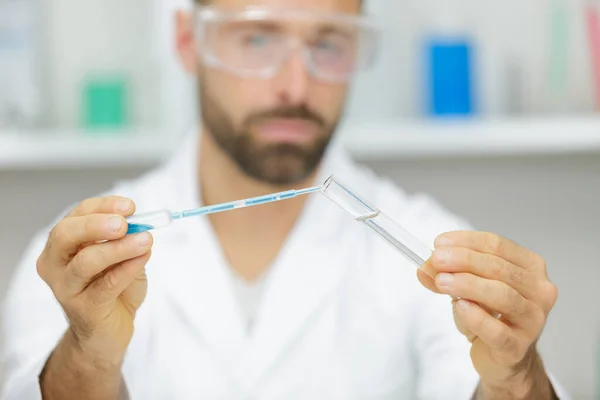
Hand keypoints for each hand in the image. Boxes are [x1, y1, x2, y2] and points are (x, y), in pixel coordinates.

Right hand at [36, 196, 152, 364]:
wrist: (108, 332)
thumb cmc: (113, 288)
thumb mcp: (121, 256)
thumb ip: (127, 239)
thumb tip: (142, 223)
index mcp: (62, 244)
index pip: (77, 215)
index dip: (103, 206)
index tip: (130, 206)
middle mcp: (55, 264)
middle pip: (65, 235)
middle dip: (96, 224)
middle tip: (124, 223)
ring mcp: (66, 288)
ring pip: (86, 261)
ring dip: (118, 248)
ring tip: (145, 240)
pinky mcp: (84, 309)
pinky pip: (106, 285)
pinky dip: (128, 268)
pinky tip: (143, 258)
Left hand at [417, 231, 557, 393]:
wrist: (500, 356)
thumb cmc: (488, 314)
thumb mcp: (465, 287)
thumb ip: (446, 273)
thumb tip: (426, 265)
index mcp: (530, 267)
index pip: (498, 245)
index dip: (466, 241)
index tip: (439, 243)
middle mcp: (539, 290)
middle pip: (499, 267)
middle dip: (464, 260)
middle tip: (437, 259)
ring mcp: (532, 320)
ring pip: (502, 295)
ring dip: (467, 284)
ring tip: (442, 281)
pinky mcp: (518, 347)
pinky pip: (497, 330)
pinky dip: (476, 316)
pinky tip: (460, 307)